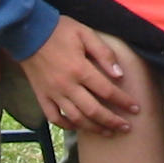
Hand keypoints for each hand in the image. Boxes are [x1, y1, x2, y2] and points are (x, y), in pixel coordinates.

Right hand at [18, 15, 139, 136]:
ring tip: (108, 132)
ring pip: (76, 118)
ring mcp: (52, 93)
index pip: (107, 91)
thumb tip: (119, 74)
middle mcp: (67, 85)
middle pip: (93, 110)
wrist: (28, 32)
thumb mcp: (85, 33)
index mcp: (80, 69)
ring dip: (94, 128)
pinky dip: (67, 125)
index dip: (123, 101)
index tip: (136, 108)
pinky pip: (54, 117)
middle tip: (126, 127)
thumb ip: (103, 53)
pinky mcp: (41, 96)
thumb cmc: (59, 30)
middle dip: (112, 121)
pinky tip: (79, 127)